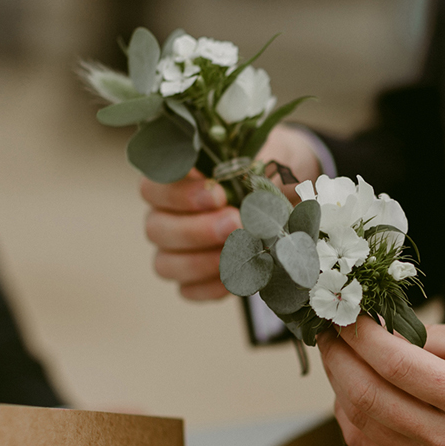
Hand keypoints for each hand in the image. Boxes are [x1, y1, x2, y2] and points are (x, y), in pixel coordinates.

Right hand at [141, 124, 320, 300]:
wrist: (291, 193)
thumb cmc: (272, 167)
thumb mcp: (273, 155)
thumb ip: (259, 163)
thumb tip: (253, 184)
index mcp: (176, 177)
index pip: (153, 185)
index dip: (179, 194)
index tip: (218, 195)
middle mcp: (166, 213)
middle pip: (156, 228)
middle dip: (196, 230)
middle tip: (235, 224)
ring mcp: (176, 249)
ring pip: (165, 264)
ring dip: (202, 262)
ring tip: (242, 252)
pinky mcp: (195, 278)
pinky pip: (189, 290)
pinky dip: (213, 287)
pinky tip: (242, 277)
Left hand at [318, 318, 444, 445]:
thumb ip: (436, 337)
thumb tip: (382, 327)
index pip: (395, 364)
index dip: (359, 335)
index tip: (345, 313)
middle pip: (367, 397)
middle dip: (338, 358)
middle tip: (330, 330)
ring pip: (360, 427)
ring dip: (339, 387)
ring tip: (341, 356)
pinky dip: (353, 417)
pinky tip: (355, 391)